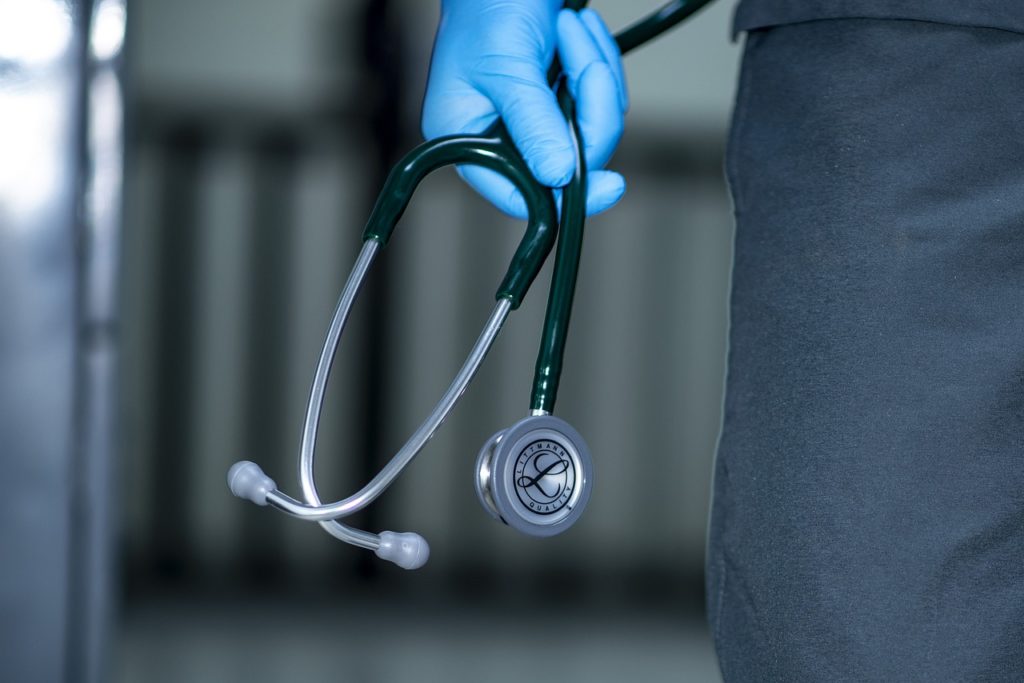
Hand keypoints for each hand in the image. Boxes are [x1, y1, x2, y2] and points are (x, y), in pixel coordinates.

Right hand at [422, 1, 627, 217]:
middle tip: (585, 63)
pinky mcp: (560, 97)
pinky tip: (575, 30)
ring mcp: (534, 118)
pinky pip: (600, 101)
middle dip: (590, 108)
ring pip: (592, 128)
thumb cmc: (487, 5)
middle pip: (568, 160)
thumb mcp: (508, 66)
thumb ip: (534, 123)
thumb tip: (558, 176)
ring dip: (594, 73)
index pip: (518, 196)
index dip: (563, 198)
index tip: (608, 186)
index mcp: (469, 140)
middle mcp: (501, 137)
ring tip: (569, 29)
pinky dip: (597, 62)